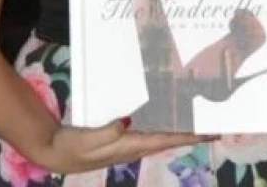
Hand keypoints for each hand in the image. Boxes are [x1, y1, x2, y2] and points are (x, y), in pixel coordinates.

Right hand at [39, 118, 213, 173]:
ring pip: (160, 135)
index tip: (210, 132)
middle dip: (191, 133)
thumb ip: (107, 132)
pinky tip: (165, 116)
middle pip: (169, 139)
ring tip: (196, 119)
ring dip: (178, 129)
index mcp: (130, 147)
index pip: (166, 141)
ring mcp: (128, 144)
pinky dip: (161, 124)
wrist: (53, 152)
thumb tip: (127, 122)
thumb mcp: (88, 140)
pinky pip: (148, 131)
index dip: (189, 137)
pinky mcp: (120, 138)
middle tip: (213, 124)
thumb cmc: (71, 147)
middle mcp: (134, 147)